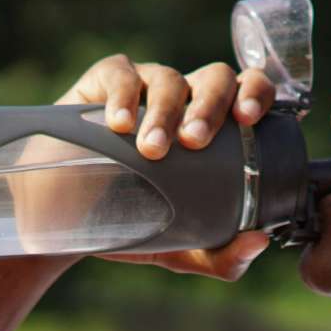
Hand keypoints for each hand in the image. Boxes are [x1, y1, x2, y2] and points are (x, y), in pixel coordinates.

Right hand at [50, 54, 276, 280]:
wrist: (71, 222)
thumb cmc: (139, 223)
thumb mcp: (184, 249)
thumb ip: (224, 256)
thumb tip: (258, 242)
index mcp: (219, 127)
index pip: (251, 90)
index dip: (257, 93)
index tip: (248, 120)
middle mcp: (189, 100)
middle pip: (216, 78)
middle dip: (211, 106)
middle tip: (194, 142)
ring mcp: (147, 87)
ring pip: (170, 79)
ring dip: (165, 112)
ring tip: (151, 148)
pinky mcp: (104, 83)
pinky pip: (120, 74)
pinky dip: (123, 95)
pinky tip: (119, 124)